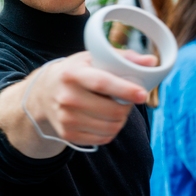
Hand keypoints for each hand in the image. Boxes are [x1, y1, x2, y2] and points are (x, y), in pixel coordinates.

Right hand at [25, 51, 149, 147]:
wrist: (43, 94)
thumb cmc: (75, 72)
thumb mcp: (92, 58)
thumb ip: (123, 57)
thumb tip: (151, 62)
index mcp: (72, 74)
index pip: (102, 83)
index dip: (125, 90)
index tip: (142, 94)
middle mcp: (66, 97)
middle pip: (111, 110)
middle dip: (127, 107)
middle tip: (129, 100)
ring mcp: (66, 118)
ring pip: (110, 126)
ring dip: (121, 119)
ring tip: (117, 108)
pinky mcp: (68, 134)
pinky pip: (103, 138)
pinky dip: (111, 130)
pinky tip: (106, 119)